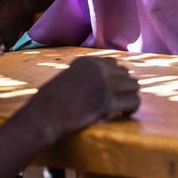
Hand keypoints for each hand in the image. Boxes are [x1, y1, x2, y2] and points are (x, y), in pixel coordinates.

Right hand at [20, 57, 139, 143]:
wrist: (43, 116)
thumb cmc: (50, 102)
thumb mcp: (68, 78)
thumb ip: (85, 76)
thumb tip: (104, 82)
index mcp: (87, 61)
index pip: (114, 64)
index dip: (116, 78)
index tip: (112, 90)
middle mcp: (98, 68)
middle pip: (126, 74)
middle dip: (124, 88)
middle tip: (118, 101)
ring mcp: (104, 84)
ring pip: (134, 86)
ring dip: (130, 96)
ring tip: (123, 107)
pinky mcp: (108, 101)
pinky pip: (133, 102)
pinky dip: (131, 108)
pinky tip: (124, 114)